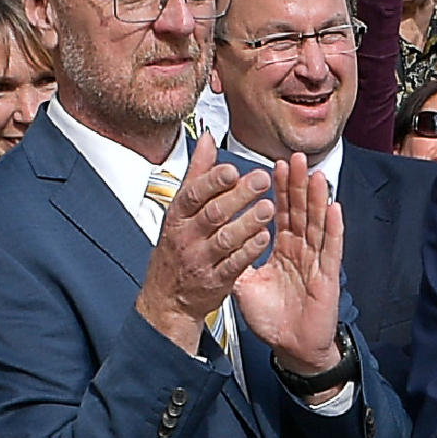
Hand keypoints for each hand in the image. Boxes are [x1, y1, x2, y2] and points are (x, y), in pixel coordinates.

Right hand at [133, 139, 281, 352]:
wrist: (168, 298)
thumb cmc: (177, 248)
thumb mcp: (179, 209)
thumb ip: (197, 174)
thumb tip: (207, 138)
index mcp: (179, 216)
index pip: (193, 194)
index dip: (213, 181)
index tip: (233, 169)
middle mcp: (188, 237)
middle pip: (213, 213)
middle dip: (238, 196)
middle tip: (262, 180)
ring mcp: (200, 260)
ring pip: (225, 239)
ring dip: (248, 222)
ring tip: (268, 207)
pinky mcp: (215, 281)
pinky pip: (233, 265)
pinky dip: (249, 251)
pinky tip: (264, 238)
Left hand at [229, 150, 346, 375]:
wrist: (291, 348)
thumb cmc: (273, 319)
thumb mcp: (246, 287)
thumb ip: (237, 262)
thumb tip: (218, 243)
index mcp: (283, 250)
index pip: (281, 213)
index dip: (279, 190)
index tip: (274, 166)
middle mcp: (302, 251)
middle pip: (301, 211)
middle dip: (298, 184)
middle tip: (296, 157)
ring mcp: (316, 262)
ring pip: (318, 224)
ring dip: (317, 199)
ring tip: (316, 173)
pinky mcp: (328, 277)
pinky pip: (331, 249)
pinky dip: (334, 229)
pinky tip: (334, 208)